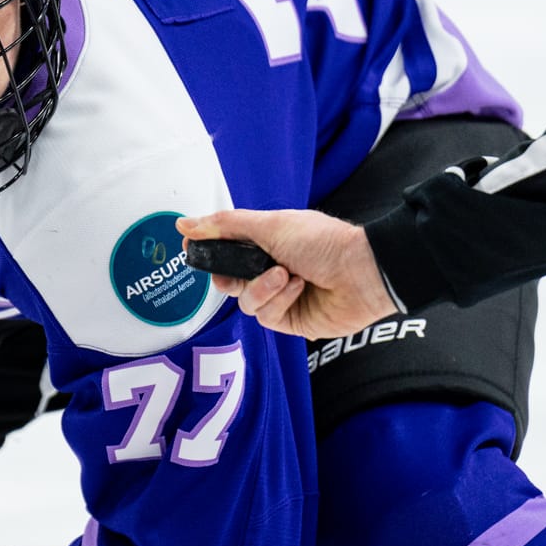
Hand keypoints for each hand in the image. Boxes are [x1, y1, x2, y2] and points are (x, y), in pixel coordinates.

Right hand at [175, 209, 398, 338]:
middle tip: (232, 273)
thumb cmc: (323, 241)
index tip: (193, 250)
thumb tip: (184, 225)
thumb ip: (225, 226)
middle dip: (230, 277)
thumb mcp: (269, 225)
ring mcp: (281, 297)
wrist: (361, 271)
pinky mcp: (291, 320)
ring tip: (287, 274)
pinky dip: (280, 299)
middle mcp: (271, 270)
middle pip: (230, 281)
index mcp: (266, 244)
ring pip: (246, 302)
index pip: (226, 251)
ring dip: (263, 287)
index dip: (209, 253)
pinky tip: (299, 287)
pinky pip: (267, 316)